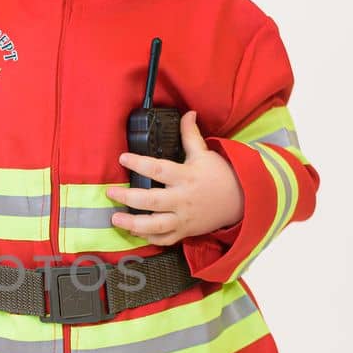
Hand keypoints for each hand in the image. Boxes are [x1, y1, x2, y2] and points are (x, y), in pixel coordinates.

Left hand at [105, 110, 243, 245]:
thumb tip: (187, 113)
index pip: (159, 170)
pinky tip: (134, 231)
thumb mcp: (205, 154)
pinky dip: (149, 238)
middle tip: (110, 192)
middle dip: (128, 198)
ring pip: (156, 226)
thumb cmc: (220, 176)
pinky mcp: (185, 231)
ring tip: (115, 219)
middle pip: (152, 201)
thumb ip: (191, 135)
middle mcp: (183, 199)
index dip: (139, 164)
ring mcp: (183, 218)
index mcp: (186, 177)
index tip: (123, 158)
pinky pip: (165, 239)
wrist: (241, 201)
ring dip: (133, 224)